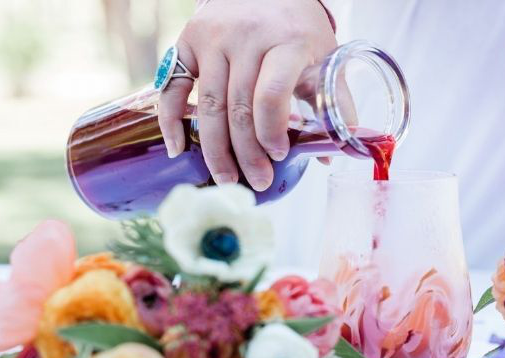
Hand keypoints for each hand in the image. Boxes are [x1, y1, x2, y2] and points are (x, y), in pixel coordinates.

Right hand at [158, 0, 335, 190]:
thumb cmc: (299, 28)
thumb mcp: (326, 58)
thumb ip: (333, 104)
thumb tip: (329, 156)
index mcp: (286, 41)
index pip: (271, 95)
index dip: (273, 132)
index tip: (280, 155)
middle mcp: (246, 37)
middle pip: (239, 108)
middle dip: (246, 153)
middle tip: (254, 182)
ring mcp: (212, 39)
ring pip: (208, 105)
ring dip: (215, 149)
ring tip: (226, 178)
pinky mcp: (187, 41)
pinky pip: (172, 86)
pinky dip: (170, 120)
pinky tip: (178, 149)